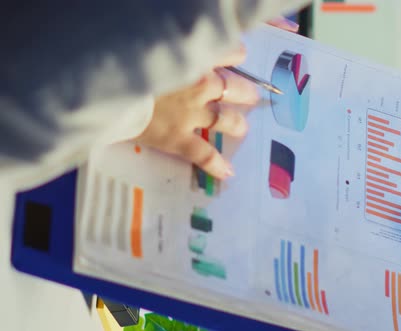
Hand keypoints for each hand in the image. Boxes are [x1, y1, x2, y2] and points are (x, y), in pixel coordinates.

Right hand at [135, 48, 258, 179]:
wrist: (107, 86)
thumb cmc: (125, 61)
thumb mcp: (150, 45)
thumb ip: (169, 49)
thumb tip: (172, 46)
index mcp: (193, 59)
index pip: (226, 51)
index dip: (235, 54)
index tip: (240, 55)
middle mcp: (199, 85)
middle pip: (231, 87)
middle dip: (244, 91)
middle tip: (252, 95)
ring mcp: (191, 114)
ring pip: (224, 119)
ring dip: (236, 123)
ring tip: (242, 128)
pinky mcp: (179, 139)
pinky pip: (203, 154)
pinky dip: (216, 164)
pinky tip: (228, 172)